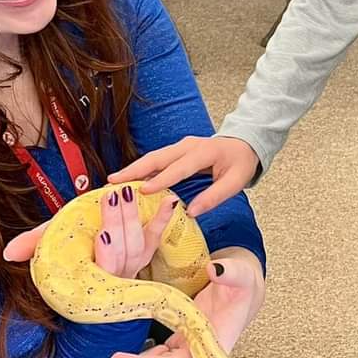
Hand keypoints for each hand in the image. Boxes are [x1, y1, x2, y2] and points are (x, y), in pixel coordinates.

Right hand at [2, 186, 178, 273]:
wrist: (96, 268)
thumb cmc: (71, 253)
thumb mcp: (52, 246)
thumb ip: (34, 245)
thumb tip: (8, 252)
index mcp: (94, 277)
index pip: (103, 268)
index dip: (106, 253)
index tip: (104, 235)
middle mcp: (117, 274)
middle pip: (124, 252)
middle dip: (119, 224)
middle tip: (115, 197)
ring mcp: (134, 263)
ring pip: (140, 244)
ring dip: (135, 217)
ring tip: (130, 192)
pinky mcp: (147, 251)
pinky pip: (157, 236)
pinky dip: (163, 219)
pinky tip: (170, 201)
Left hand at [105, 250, 264, 357]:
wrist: (240, 286)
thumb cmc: (243, 284)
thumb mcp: (242, 273)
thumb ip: (231, 272)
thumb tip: (216, 269)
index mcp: (220, 339)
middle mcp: (204, 347)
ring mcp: (190, 343)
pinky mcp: (181, 337)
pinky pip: (161, 354)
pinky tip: (126, 357)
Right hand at [108, 135, 258, 218]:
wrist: (243, 145)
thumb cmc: (240, 164)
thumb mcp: (235, 182)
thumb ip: (214, 197)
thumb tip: (191, 212)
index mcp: (204, 152)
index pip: (179, 167)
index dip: (161, 179)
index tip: (144, 190)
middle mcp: (188, 146)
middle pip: (157, 157)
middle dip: (134, 169)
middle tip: (113, 182)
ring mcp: (180, 146)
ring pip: (153, 158)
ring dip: (134, 169)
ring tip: (114, 182)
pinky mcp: (176, 152)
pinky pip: (157, 161)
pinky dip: (142, 169)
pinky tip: (129, 181)